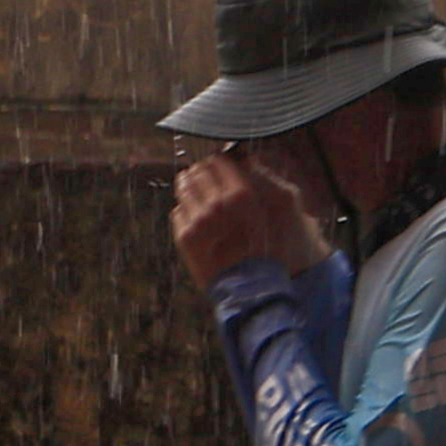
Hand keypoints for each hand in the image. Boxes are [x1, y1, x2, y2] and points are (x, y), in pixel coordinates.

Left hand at [171, 146, 328, 286]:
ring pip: (184, 187)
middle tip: (206, 182)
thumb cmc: (262, 247)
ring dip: (190, 189)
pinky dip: (185, 212)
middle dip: (201, 174)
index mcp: (241, 196)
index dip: (217, 163)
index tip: (218, 169)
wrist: (248, 287)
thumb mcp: (267, 211)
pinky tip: (197, 223)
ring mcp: (198, 221)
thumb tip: (238, 158)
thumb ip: (253, 181)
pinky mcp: (184, 236)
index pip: (218, 161)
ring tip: (199, 200)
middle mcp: (217, 206)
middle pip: (197, 171)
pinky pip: (178, 210)